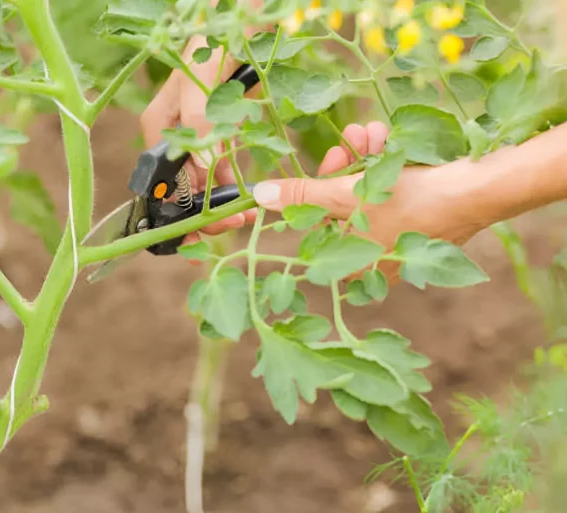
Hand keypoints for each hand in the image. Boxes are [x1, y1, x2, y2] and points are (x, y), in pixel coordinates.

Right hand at [140, 35, 258, 246]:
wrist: (236, 22)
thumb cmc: (212, 48)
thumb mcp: (202, 86)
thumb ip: (200, 126)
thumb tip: (204, 169)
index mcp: (158, 130)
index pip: (163, 183)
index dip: (181, 212)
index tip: (202, 231)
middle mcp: (172, 138)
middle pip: (182, 188)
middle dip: (205, 212)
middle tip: (233, 223)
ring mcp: (194, 137)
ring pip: (202, 182)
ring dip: (221, 202)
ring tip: (245, 216)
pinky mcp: (215, 132)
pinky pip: (219, 167)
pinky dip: (231, 183)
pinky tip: (247, 197)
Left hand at [251, 121, 488, 283]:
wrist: (478, 192)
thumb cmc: (410, 202)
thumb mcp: (348, 197)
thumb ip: (302, 196)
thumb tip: (258, 196)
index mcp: (354, 264)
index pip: (317, 230)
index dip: (313, 194)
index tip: (320, 166)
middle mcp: (373, 256)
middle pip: (341, 208)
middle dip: (343, 167)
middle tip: (348, 140)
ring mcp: (396, 238)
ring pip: (366, 193)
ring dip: (364, 157)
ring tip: (371, 131)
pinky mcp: (416, 216)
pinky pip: (389, 189)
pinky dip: (386, 163)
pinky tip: (387, 137)